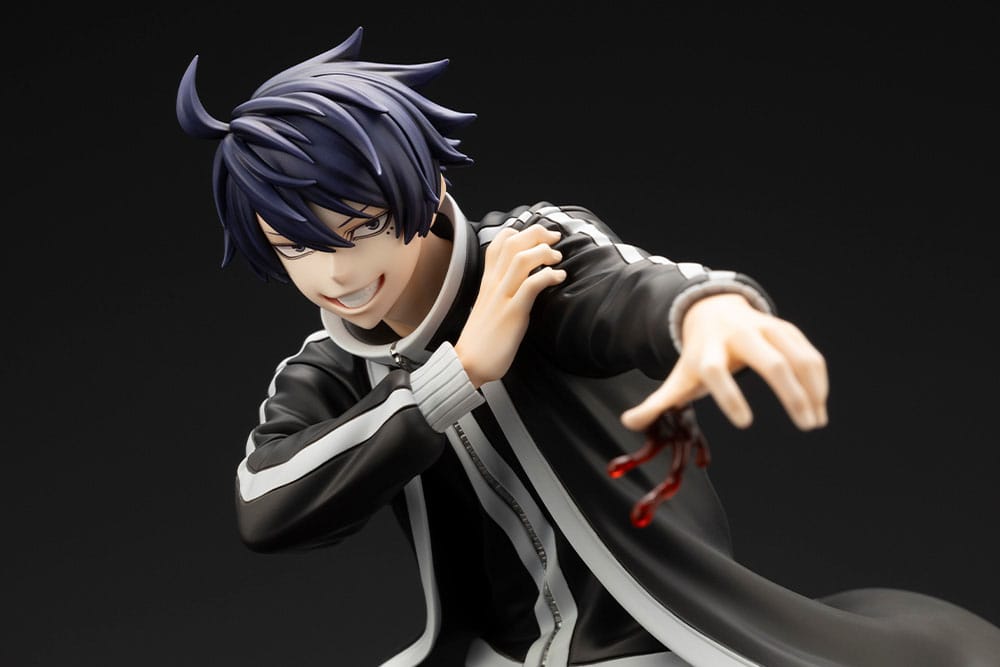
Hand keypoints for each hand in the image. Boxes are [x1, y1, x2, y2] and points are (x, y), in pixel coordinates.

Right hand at [455, 225, 565, 387]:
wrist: (467, 363)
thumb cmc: (481, 339)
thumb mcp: (488, 306)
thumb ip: (501, 290)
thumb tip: (521, 282)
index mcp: (487, 281)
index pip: (498, 243)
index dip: (520, 232)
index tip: (538, 236)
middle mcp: (493, 284)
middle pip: (513, 243)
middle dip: (537, 233)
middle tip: (555, 238)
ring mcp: (502, 297)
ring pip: (521, 259)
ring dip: (544, 252)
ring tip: (557, 257)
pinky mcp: (512, 313)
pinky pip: (531, 285)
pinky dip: (549, 276)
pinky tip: (559, 277)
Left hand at [620, 293, 827, 431]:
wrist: (711, 311)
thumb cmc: (698, 354)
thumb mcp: (678, 377)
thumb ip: (658, 403)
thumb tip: (628, 421)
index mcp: (707, 350)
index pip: (716, 371)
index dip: (728, 395)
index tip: (744, 423)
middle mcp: (738, 336)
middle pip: (769, 361)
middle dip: (789, 394)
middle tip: (804, 426)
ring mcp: (765, 328)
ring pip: (796, 355)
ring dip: (812, 388)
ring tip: (816, 420)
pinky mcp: (784, 329)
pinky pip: (808, 352)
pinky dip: (818, 378)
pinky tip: (820, 404)